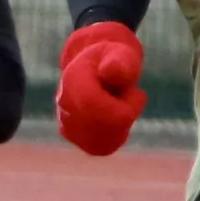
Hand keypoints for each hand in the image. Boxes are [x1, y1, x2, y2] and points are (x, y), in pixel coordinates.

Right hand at [53, 19, 147, 155]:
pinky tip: (113, 118)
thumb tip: (111, 72)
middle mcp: (64, 105)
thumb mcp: (122, 54)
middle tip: (127, 96)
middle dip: (126, 113)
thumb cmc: (114, 60)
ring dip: (121, 125)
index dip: (127, 107)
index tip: (134, 92)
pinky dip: (116, 135)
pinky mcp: (73, 137)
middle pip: (107, 127)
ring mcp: (66, 123)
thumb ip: (120, 62)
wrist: (96, 67)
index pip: (102, 110)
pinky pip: (103, 146)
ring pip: (106, 140)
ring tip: (118, 105)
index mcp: (74, 82)